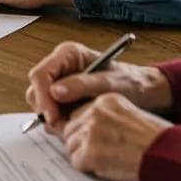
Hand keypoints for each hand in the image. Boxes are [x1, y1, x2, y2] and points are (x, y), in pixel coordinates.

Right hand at [26, 41, 172, 129]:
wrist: (144, 92)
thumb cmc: (130, 83)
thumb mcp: (109, 83)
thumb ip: (81, 85)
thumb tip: (55, 91)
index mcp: (68, 54)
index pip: (40, 74)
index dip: (43, 97)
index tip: (53, 117)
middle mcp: (60, 66)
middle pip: (36, 89)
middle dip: (47, 109)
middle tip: (64, 126)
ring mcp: (60, 82)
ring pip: (41, 102)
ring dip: (53, 117)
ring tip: (73, 125)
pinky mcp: (64, 97)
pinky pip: (51, 111)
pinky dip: (59, 121)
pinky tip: (75, 125)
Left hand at [60, 93, 171, 180]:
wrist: (167, 153)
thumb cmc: (154, 139)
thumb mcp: (129, 115)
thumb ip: (106, 118)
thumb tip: (83, 130)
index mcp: (105, 100)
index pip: (78, 113)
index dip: (84, 131)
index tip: (95, 140)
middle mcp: (95, 111)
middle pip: (70, 128)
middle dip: (79, 143)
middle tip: (97, 154)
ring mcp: (91, 130)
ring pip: (70, 145)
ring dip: (82, 155)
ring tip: (104, 160)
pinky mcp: (91, 151)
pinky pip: (76, 161)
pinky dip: (87, 168)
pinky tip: (104, 167)